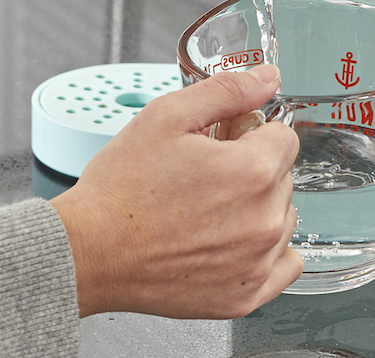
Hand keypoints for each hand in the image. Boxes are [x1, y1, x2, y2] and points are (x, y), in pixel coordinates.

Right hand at [50, 65, 301, 318]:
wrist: (90, 251)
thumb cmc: (120, 189)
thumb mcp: (167, 116)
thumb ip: (227, 91)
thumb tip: (268, 78)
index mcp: (252, 171)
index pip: (285, 137)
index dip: (251, 133)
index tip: (224, 143)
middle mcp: (264, 220)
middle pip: (283, 177)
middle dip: (252, 169)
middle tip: (204, 175)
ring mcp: (257, 262)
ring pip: (282, 217)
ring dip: (258, 208)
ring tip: (207, 209)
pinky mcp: (245, 296)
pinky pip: (285, 265)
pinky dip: (266, 252)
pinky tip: (231, 241)